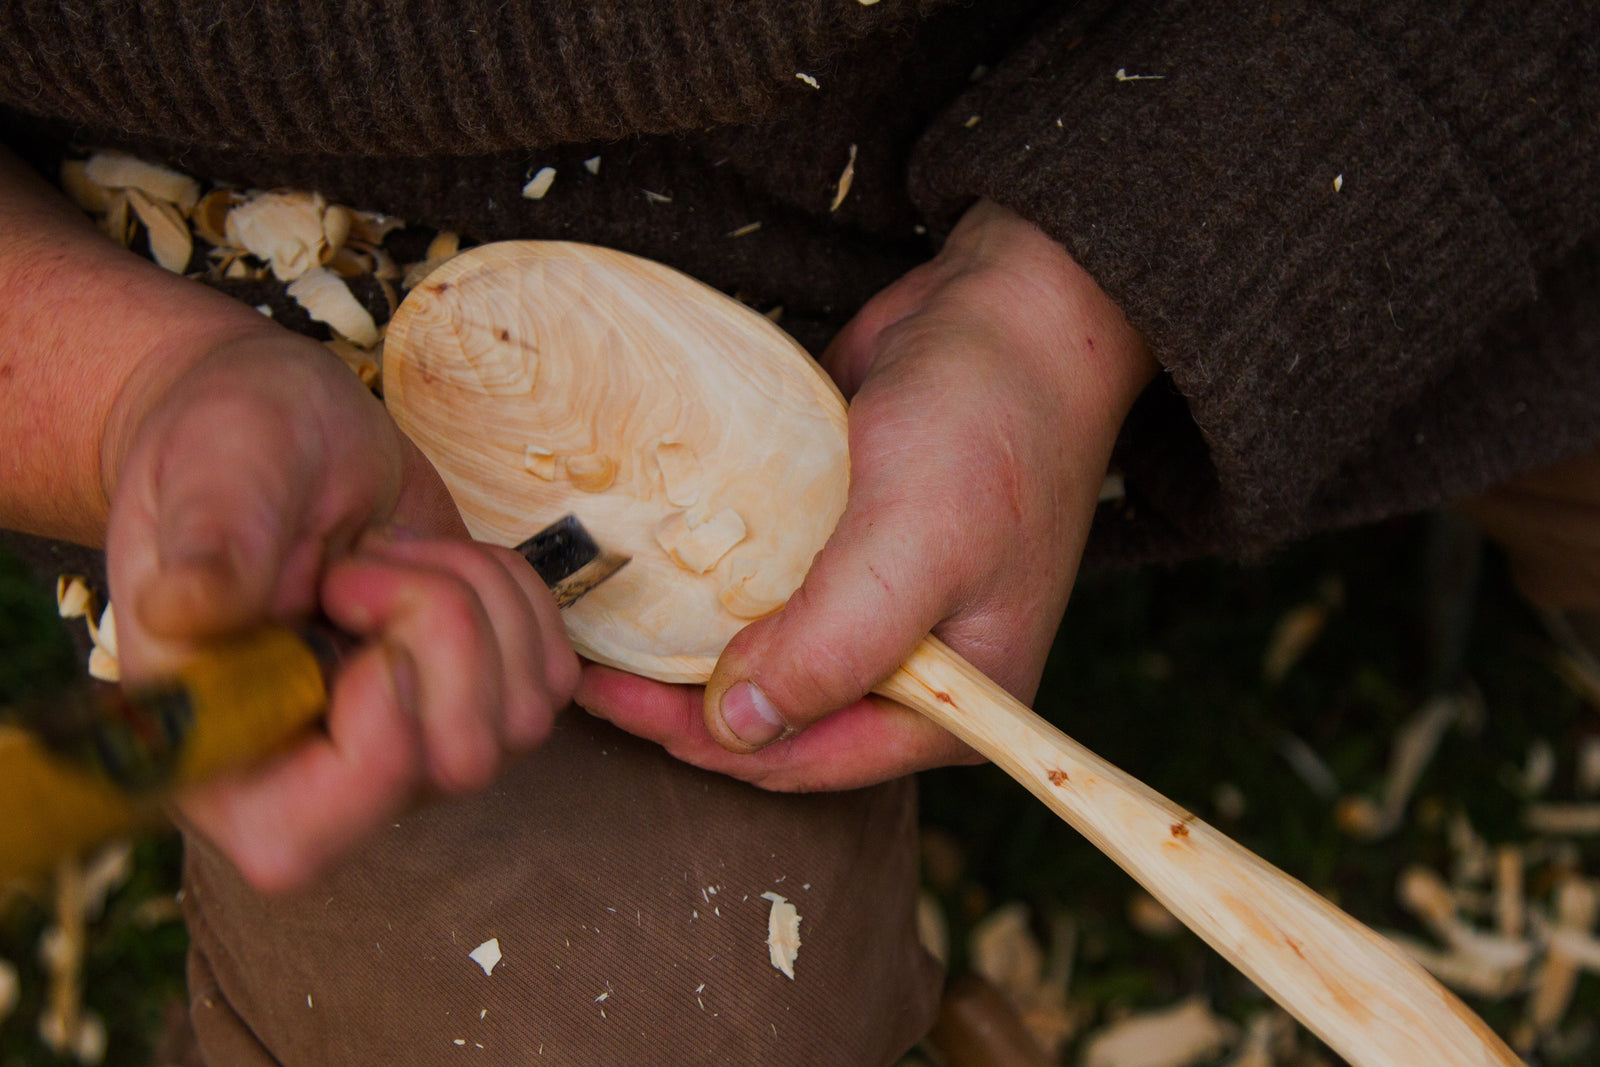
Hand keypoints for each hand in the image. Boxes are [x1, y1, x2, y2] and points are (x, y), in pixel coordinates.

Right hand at [105, 331, 577, 889]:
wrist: (286, 432)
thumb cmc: (225, 452)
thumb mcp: (207, 471)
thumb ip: (205, 542)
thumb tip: (182, 610)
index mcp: (213, 759)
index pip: (305, 841)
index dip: (373, 721)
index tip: (347, 600)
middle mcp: (318, 780)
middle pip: (456, 763)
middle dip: (440, 627)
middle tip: (363, 561)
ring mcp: (411, 749)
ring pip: (520, 721)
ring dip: (478, 600)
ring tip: (392, 550)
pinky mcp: (477, 702)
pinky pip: (550, 679)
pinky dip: (516, 596)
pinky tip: (440, 559)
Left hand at [576, 199, 1155, 789]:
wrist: (1011, 308)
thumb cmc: (985, 426)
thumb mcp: (912, 548)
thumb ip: (829, 650)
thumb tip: (733, 728)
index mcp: (951, 704)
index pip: (806, 758)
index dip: (702, 739)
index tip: (609, 693)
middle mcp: (912, 671)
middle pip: (775, 714)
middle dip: (682, 698)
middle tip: (588, 659)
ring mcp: (877, 609)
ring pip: (762, 654)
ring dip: (687, 645)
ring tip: (601, 620)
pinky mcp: (847, 549)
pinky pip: (766, 589)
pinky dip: (711, 586)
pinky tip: (649, 568)